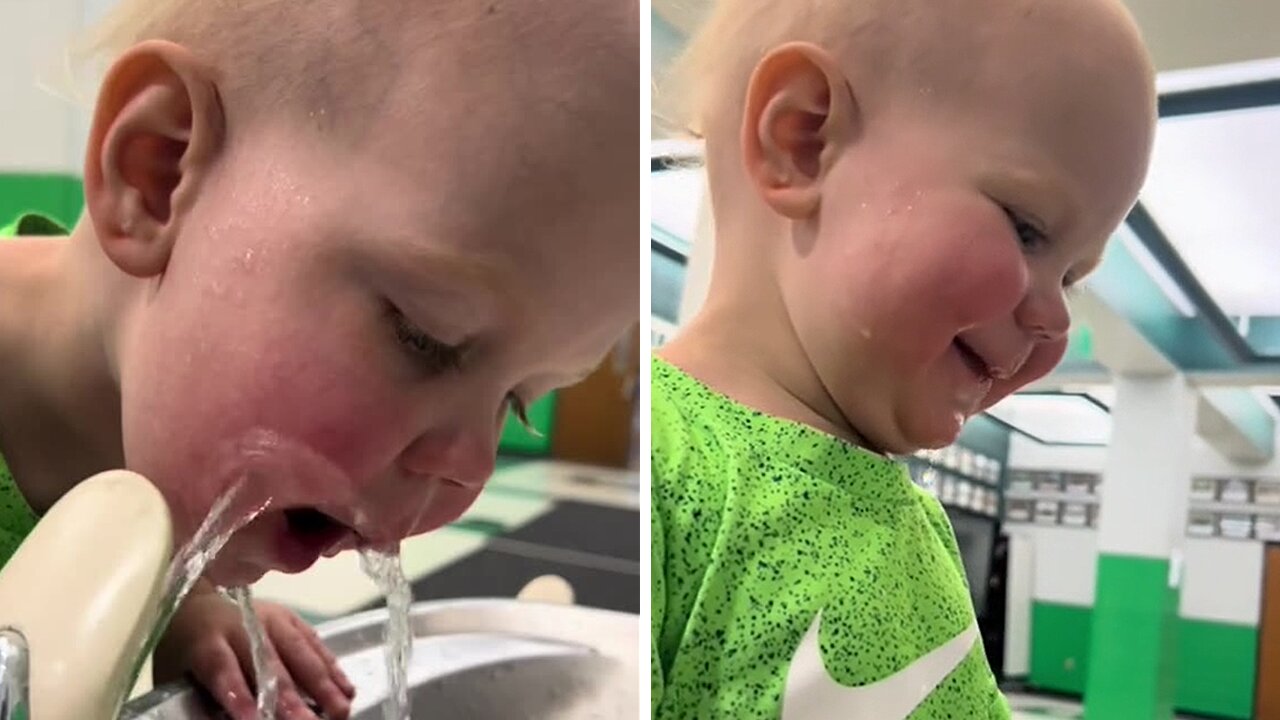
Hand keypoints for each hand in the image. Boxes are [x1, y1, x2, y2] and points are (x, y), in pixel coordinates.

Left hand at [154, 581, 355, 719]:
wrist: (195, 605)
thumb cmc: (183, 652)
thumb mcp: (176, 678)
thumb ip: (202, 701)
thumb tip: (235, 719)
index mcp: (205, 641)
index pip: (222, 668)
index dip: (237, 694)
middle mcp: (241, 625)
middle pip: (268, 662)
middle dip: (290, 696)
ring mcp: (271, 618)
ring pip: (299, 651)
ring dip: (322, 684)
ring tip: (341, 710)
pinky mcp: (291, 617)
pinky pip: (316, 643)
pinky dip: (332, 668)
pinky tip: (347, 690)